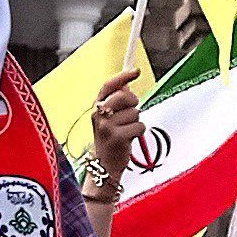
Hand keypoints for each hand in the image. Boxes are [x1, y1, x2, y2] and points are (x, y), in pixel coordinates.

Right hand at [85, 74, 141, 203]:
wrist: (104, 165)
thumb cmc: (110, 140)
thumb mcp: (109, 119)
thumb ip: (117, 102)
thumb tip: (127, 85)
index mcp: (96, 108)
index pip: (108, 86)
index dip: (123, 76)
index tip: (136, 71)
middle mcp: (99, 115)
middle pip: (125, 96)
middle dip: (134, 103)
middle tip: (132, 113)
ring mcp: (107, 127)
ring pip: (135, 113)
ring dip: (136, 121)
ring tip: (127, 132)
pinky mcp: (117, 137)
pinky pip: (139, 126)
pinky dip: (139, 132)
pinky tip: (129, 140)